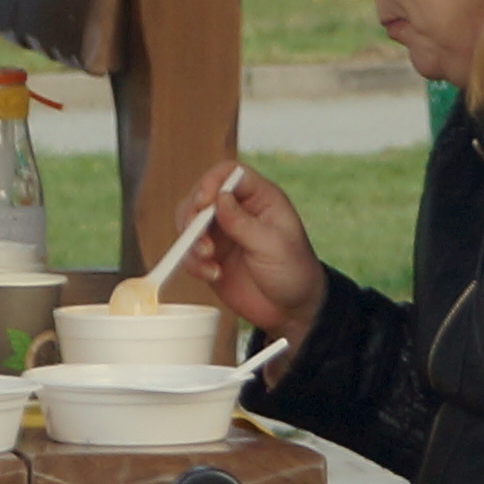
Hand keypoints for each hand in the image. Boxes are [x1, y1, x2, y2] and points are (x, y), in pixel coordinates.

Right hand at [184, 160, 327, 358]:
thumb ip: (243, 223)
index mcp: (260, 198)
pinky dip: (193, 263)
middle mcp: (237, 210)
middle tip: (199, 238)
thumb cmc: (294, 272)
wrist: (292, 310)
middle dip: (194, 216)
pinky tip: (213, 274)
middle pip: (201, 196)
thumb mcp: (272, 245)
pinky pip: (189, 252)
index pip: (229, 173)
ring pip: (189, 223)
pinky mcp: (211, 257)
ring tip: (208, 259)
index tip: (204, 203)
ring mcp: (222, 233)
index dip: (212, 182)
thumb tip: (219, 198)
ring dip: (191, 241)